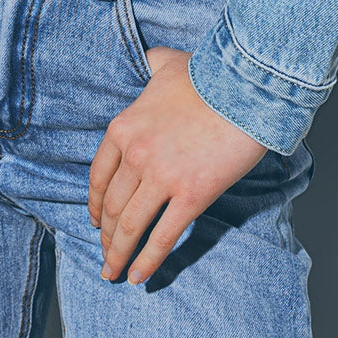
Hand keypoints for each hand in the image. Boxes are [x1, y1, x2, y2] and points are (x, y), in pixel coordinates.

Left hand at [88, 46, 267, 284]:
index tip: (96, 220)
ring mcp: (162, 177)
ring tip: (114, 273)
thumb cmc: (207, 76)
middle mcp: (136, 155)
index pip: (98, 176)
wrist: (243, 89)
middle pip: (112, 206)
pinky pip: (162, 236)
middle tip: (104, 254)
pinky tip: (139, 276)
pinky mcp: (191, 195)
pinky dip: (148, 261)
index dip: (95, 204)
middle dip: (106, 235)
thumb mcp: (165, 63)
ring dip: (118, 254)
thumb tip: (147, 61)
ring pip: (131, 226)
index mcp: (123, 128)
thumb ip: (149, 65)